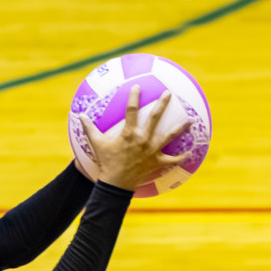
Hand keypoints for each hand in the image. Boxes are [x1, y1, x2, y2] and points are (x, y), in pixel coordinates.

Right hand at [77, 85, 191, 190]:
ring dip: (180, 128)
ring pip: (169, 136)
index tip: (138, 87)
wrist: (116, 183)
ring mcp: (152, 150)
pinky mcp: (157, 162)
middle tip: (169, 94)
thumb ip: (89, 128)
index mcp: (129, 133)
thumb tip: (79, 116)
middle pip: (155, 118)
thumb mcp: (97, 144)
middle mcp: (143, 139)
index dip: (134, 97)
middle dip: (162, 104)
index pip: (132, 110)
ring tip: (190, 121)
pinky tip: (191, 152)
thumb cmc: (107, 162)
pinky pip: (172, 160)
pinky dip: (182, 157)